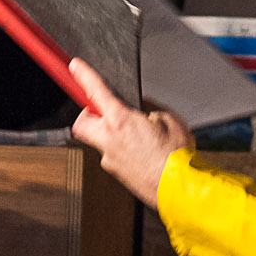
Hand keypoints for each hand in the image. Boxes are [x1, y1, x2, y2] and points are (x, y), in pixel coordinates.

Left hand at [69, 59, 191, 209]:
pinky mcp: (117, 174)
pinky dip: (125, 150)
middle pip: (81, 123)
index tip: (75, 66)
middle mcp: (108, 141)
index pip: (96, 92)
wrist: (180, 190)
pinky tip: (145, 153)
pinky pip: (114, 156)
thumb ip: (149, 110)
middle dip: (89, 115)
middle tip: (105, 111)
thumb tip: (141, 111)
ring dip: (112, 134)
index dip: (84, 76)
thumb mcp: (169, 119)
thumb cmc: (176, 157)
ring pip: (100, 141)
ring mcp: (110, 160)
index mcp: (120, 121)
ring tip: (139, 137)